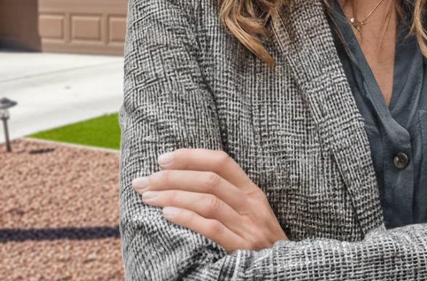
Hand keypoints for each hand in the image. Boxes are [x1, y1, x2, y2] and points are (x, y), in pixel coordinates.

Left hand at [132, 148, 288, 251]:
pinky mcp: (242, 249)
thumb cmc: (257, 243)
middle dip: (172, 177)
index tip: (162, 159)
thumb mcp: (250, 214)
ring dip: (174, 196)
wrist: (281, 275)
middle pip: (209, 180)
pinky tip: (167, 214)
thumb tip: (185, 180)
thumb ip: (227, 197)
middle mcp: (251, 205)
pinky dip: (187, 218)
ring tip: (149, 197)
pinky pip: (211, 228)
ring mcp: (249, 227)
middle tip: (145, 181)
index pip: (220, 162)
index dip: (190, 157)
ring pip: (208, 201)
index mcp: (252, 191)